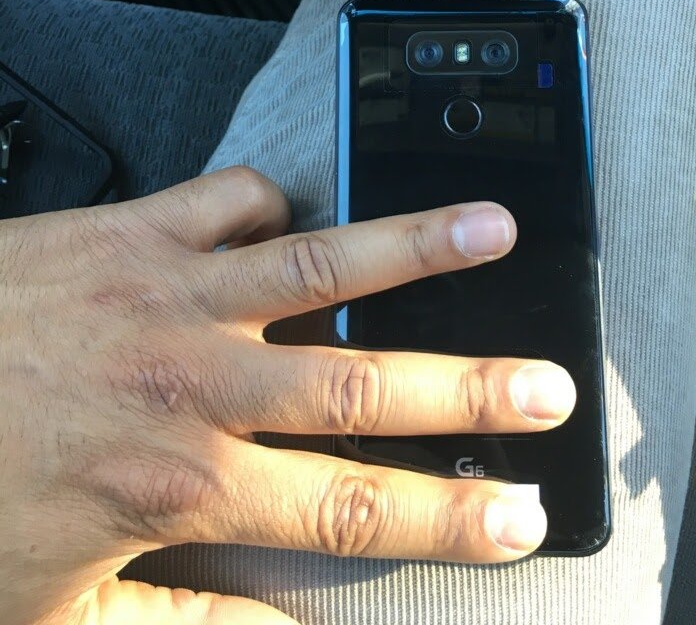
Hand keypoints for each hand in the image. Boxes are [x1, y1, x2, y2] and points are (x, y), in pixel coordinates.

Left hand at [0, 168, 575, 624]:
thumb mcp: (58, 612)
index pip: (351, 508)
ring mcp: (168, 292)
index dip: (448, 517)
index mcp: (181, 485)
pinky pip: (231, 198)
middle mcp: (194, 380)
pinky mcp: (132, 232)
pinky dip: (275, 202)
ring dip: (415, 247)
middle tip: (551, 385)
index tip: (518, 514)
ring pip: (321, 264)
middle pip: (364, 382)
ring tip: (492, 229)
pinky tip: (297, 215)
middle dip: (472, 387)